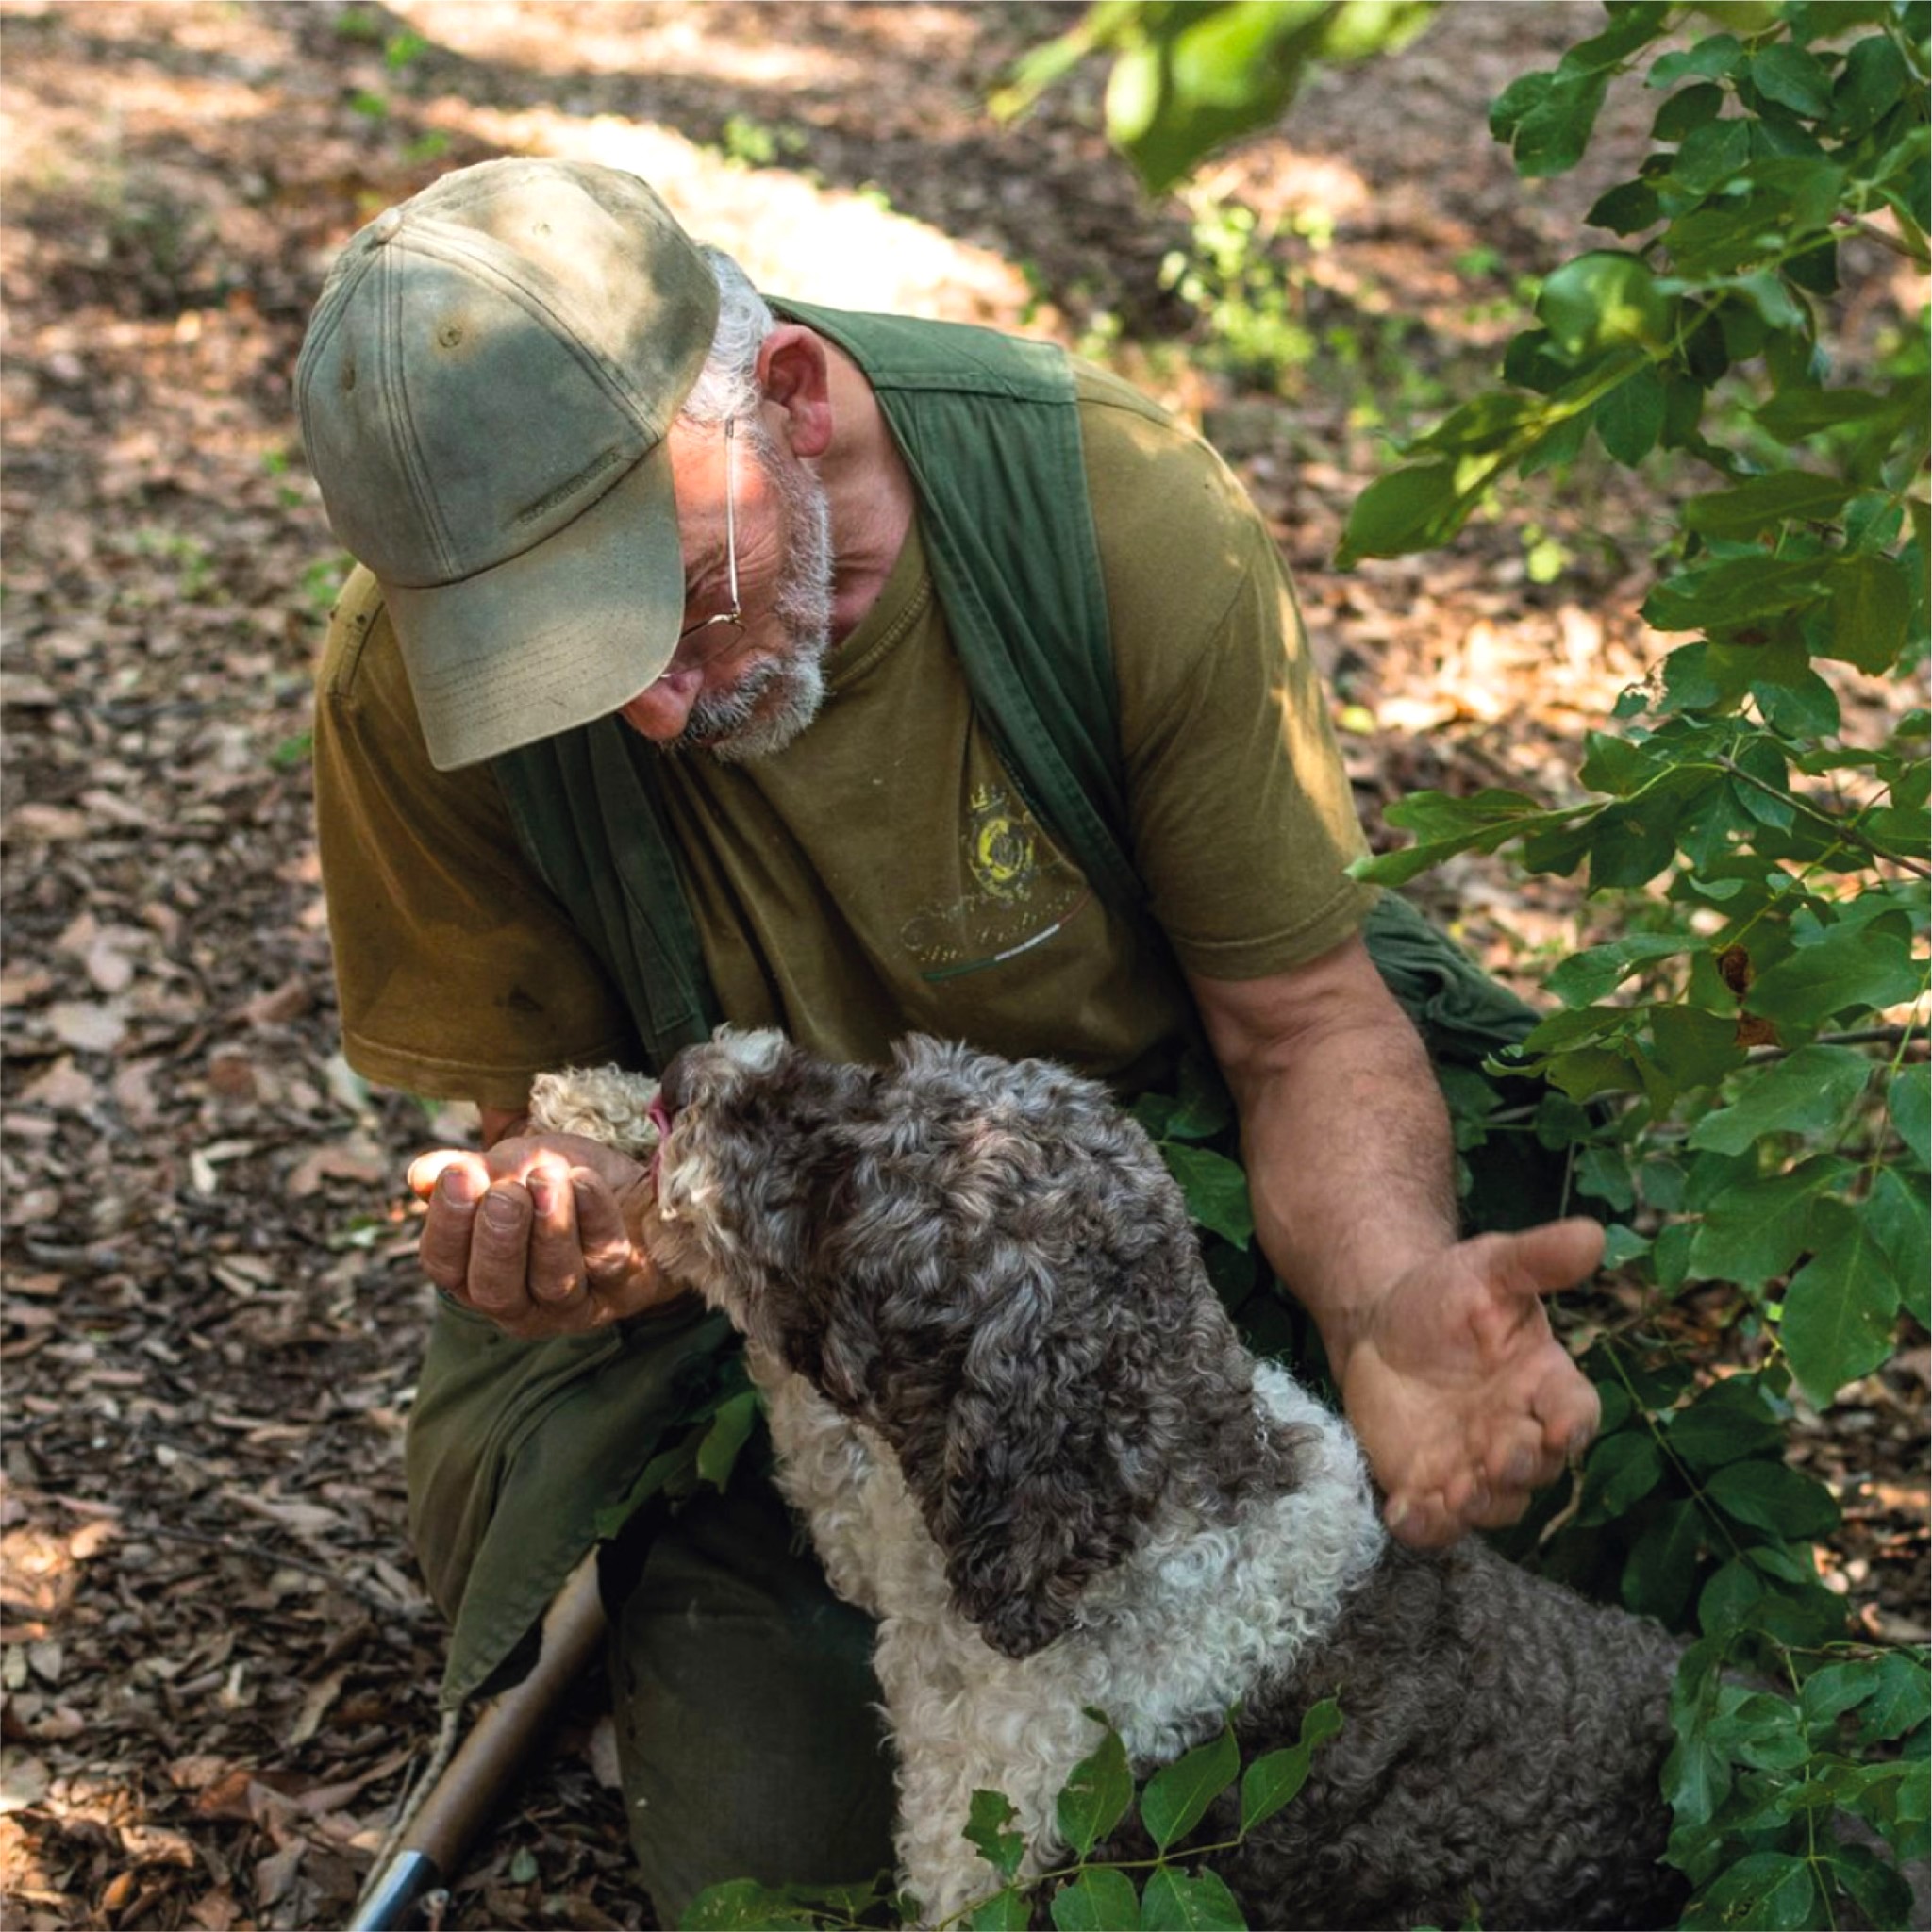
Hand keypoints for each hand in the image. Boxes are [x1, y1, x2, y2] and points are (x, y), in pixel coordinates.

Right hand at [406, 1133, 680, 1337]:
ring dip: (550, 1227)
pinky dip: (595, 1216)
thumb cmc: (555, 1183)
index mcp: (476, 1275)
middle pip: (497, 1290)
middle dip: (498, 1240)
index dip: (447, 1223)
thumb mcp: (508, 1169)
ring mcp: (575, 1304)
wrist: (629, 1190)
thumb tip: (421, 1174)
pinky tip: (584, 1179)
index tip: (459, 1175)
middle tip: (505, 1194)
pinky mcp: (625, 1288)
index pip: (445, 1265)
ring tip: (547, 1179)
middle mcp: (521, 1303)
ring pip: (556, 1279)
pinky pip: (606, 1259)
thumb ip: (469, 1173)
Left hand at [1330, 1218, 1604, 1549]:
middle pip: (1536, 1466)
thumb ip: (1537, 1259)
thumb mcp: (1489, 1267)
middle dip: (1519, 1465)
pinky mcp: (1427, 1485)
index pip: (1576, 1411)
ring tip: (1455, 1493)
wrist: (1382, 1320)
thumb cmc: (1448, 1294)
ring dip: (1478, 1505)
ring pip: (1493, 1503)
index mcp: (1545, 1383)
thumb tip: (1593, 1234)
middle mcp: (1519, 1432)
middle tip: (1497, 1456)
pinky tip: (1403, 1514)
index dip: (1574, 1424)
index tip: (1563, 1427)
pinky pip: (1434, 1520)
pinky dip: (1424, 1525)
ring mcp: (1474, 1466)